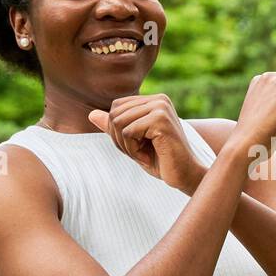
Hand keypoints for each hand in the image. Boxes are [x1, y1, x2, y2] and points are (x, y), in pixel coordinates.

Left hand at [88, 94, 207, 194]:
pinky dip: (133, 150)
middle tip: (139, 153)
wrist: (184, 176)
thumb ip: (114, 126)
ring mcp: (161, 107)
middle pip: (114, 114)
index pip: (116, 107)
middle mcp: (159, 99)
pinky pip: (127, 132)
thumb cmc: (160, 160)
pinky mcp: (161, 120)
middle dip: (120, 139)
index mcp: (154, 100)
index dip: (117, 131)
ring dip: (126, 146)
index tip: (136, 146)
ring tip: (145, 154)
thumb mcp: (132, 142)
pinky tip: (149, 157)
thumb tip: (91, 114)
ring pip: (118, 123)